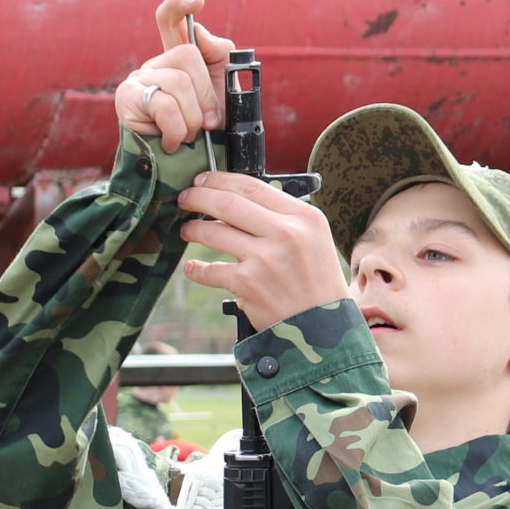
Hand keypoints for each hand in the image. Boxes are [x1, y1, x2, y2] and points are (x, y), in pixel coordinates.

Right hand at [114, 0, 236, 151]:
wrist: (188, 167)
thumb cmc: (206, 128)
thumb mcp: (223, 89)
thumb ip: (218, 55)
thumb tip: (199, 30)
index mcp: (177, 56)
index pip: (170, 18)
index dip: (180, 3)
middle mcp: (155, 63)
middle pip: (187, 54)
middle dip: (206, 93)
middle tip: (209, 122)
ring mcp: (138, 79)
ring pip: (178, 82)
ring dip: (193, 117)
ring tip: (189, 135)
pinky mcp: (126, 100)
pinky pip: (164, 105)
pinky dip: (177, 128)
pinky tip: (172, 141)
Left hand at [175, 171, 349, 330]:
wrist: (324, 328)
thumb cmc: (317, 285)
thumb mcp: (314, 240)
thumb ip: (283, 219)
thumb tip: (238, 203)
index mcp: (303, 217)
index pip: (253, 186)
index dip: (221, 180)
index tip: (203, 180)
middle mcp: (285, 233)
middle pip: (228, 203)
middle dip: (199, 197)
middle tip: (185, 198)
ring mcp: (265, 259)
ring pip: (214, 232)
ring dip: (193, 229)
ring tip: (187, 230)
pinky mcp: (248, 285)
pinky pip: (211, 271)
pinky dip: (197, 269)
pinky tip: (192, 267)